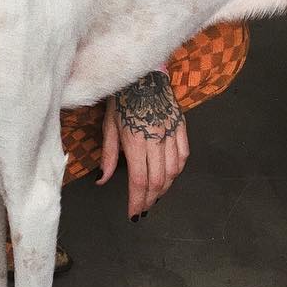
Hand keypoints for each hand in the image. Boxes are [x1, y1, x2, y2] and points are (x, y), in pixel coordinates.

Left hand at [96, 70, 188, 218]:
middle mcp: (156, 138)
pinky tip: (170, 175)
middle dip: (150, 199)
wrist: (143, 73)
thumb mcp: (108, 125)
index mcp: (135, 139)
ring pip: (173, 171)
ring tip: (155, 195)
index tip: (133, 213)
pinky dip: (178, 170)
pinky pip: (184, 154)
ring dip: (164, 188)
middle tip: (143, 208)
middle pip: (157, 180)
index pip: (139, 180)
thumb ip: (108, 155)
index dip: (137, 200)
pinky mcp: (181, 125)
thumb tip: (102, 180)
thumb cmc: (121, 98)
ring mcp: (171, 132)